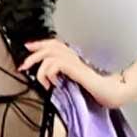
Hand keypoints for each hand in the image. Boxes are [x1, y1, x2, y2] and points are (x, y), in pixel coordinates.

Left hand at [17, 38, 131, 109]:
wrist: (112, 93)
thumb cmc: (98, 91)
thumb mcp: (75, 82)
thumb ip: (64, 78)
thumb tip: (50, 80)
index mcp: (73, 59)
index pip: (54, 45)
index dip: (40, 44)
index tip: (28, 48)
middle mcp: (74, 57)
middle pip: (50, 45)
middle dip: (34, 54)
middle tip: (24, 65)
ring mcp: (75, 62)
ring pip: (50, 54)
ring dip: (40, 67)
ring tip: (41, 80)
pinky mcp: (76, 69)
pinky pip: (55, 64)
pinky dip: (49, 73)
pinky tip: (52, 83)